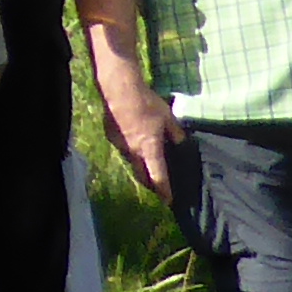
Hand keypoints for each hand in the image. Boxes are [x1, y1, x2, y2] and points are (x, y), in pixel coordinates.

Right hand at [95, 68, 182, 203]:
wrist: (120, 90)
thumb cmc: (147, 104)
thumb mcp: (168, 118)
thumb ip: (175, 133)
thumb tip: (180, 142)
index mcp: (150, 150)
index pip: (158, 177)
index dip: (164, 191)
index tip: (169, 201)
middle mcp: (134, 152)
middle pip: (141, 175)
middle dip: (150, 183)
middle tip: (157, 185)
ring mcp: (120, 145)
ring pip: (131, 160)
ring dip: (139, 163)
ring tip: (145, 156)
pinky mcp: (111, 136)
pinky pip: (122, 147)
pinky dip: (129, 147)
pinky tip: (132, 135)